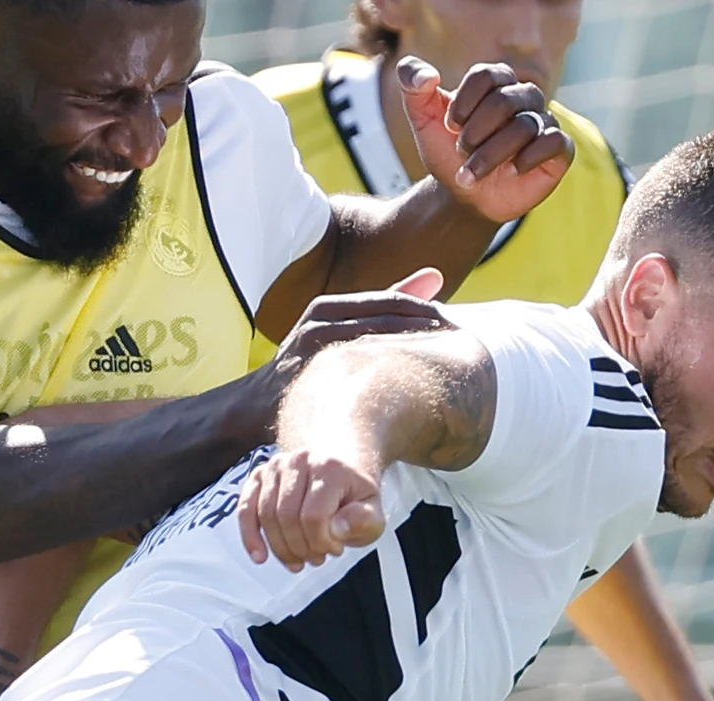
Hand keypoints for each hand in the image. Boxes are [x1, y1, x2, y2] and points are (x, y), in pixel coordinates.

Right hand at [238, 444, 386, 570]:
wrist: (340, 470)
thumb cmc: (354, 497)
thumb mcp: (374, 512)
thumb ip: (363, 521)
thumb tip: (336, 530)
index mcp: (330, 468)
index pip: (314, 516)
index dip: (321, 542)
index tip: (335, 549)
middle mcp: (299, 460)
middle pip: (287, 517)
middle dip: (301, 548)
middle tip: (317, 557)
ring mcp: (275, 466)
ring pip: (266, 516)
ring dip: (281, 547)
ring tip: (299, 558)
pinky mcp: (259, 476)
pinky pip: (246, 508)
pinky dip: (250, 535)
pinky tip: (260, 556)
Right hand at [258, 269, 449, 399]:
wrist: (253, 408)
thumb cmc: (303, 371)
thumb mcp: (335, 332)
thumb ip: (380, 308)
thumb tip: (436, 278)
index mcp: (326, 307)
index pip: (391, 300)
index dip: (426, 311)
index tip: (455, 325)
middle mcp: (319, 320)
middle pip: (388, 317)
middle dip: (427, 327)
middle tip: (460, 341)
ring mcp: (314, 347)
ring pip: (377, 341)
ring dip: (414, 348)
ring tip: (447, 360)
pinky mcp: (313, 375)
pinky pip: (360, 369)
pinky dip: (389, 372)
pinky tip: (413, 383)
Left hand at [397, 57, 571, 226]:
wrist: (463, 195)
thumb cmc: (449, 153)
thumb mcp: (422, 120)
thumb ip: (412, 85)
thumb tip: (427, 76)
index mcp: (497, 82)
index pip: (486, 75)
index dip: (464, 103)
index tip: (450, 126)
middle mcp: (525, 97)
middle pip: (505, 101)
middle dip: (475, 133)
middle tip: (461, 151)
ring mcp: (544, 122)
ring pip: (525, 126)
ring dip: (491, 155)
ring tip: (472, 173)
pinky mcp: (559, 150)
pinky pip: (554, 143)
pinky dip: (529, 158)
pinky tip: (512, 171)